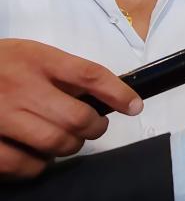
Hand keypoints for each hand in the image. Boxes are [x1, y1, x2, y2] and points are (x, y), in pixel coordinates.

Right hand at [0, 39, 141, 177]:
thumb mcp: (30, 55)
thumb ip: (62, 72)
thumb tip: (104, 95)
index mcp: (36, 59)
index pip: (89, 75)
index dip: (118, 93)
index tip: (134, 106)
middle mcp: (20, 86)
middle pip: (77, 116)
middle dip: (95, 128)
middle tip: (94, 128)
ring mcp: (1, 115)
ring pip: (56, 143)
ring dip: (70, 146)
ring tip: (66, 140)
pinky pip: (24, 165)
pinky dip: (38, 165)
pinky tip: (36, 155)